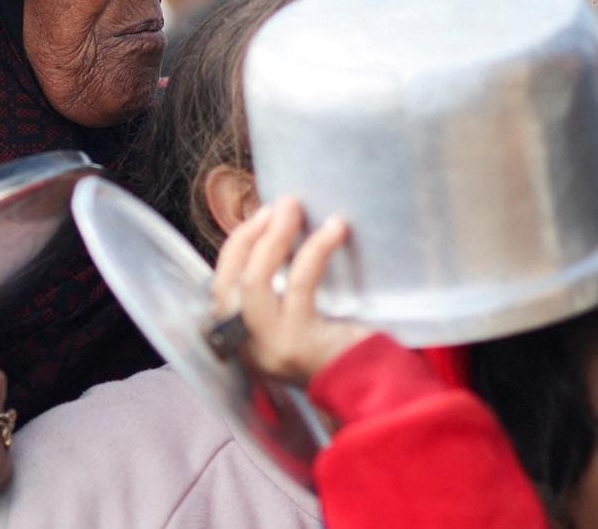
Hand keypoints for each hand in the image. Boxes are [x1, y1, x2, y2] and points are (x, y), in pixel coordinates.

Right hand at [211, 197, 370, 386]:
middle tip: (279, 205)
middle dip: (249, 236)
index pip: (220, 287)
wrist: (377, 392)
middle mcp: (248, 345)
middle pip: (230, 281)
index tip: (259, 217)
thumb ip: (278, 292)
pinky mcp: (300, 341)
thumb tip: (276, 231)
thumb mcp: (296, 322)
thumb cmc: (341, 350)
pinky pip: (300, 284)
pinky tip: (335, 229)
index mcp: (242, 339)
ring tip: (293, 209)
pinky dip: (314, 250)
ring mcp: (270, 345)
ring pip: (255, 281)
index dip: (236, 247)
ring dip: (272, 238)